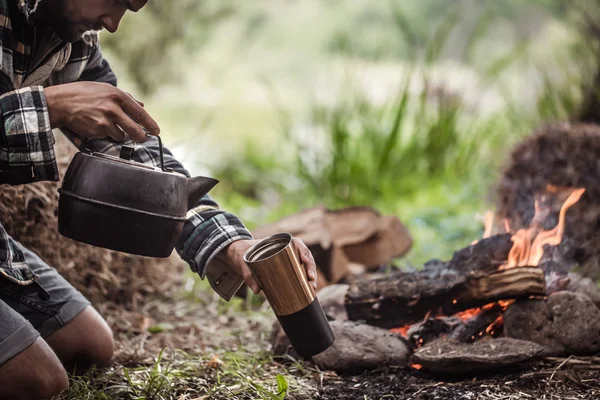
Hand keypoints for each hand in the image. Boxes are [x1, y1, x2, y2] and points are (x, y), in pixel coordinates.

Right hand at [44, 82, 159, 142]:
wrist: (62, 103)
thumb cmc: (84, 94)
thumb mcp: (106, 89)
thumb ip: (126, 98)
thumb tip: (142, 106)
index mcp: (118, 96)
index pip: (140, 113)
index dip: (150, 124)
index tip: (157, 131)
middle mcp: (113, 108)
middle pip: (135, 130)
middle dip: (141, 137)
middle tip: (144, 139)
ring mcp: (105, 121)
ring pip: (122, 135)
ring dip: (119, 134)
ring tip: (108, 124)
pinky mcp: (97, 131)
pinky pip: (109, 137)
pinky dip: (107, 134)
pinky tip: (97, 125)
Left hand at [222, 238, 317, 293]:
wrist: (241, 255)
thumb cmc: (244, 255)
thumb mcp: (244, 262)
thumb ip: (248, 274)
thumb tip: (257, 290)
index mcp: (279, 242)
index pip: (297, 243)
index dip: (304, 251)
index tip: (305, 260)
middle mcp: (287, 250)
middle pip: (304, 256)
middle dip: (310, 267)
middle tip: (311, 279)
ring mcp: (288, 259)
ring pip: (305, 265)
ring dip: (311, 275)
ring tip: (312, 287)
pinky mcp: (287, 268)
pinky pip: (300, 272)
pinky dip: (306, 280)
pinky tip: (311, 289)